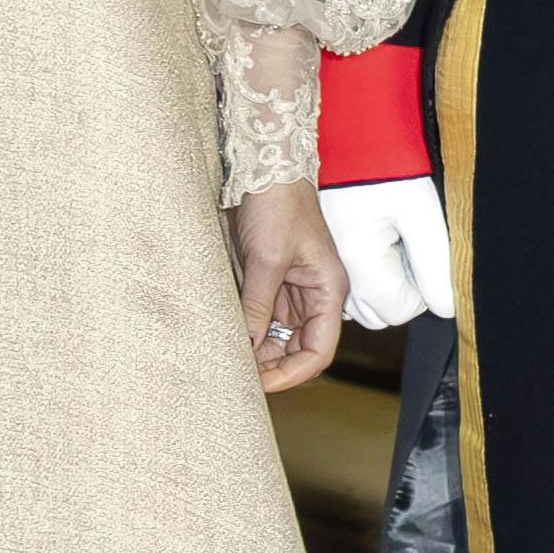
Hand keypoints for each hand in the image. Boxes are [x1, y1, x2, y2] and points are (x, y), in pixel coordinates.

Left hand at [229, 178, 345, 393]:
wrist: (264, 168)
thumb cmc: (278, 206)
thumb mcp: (266, 260)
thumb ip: (256, 306)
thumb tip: (245, 347)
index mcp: (328, 292)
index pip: (318, 351)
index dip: (292, 373)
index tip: (261, 384)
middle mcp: (313, 296)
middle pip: (296, 348)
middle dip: (270, 365)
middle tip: (235, 375)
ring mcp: (290, 289)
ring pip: (275, 336)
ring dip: (254, 350)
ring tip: (226, 359)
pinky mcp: (267, 281)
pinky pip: (259, 317)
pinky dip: (244, 330)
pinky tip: (225, 338)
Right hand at [322, 174, 454, 327]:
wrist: (351, 133)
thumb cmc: (386, 165)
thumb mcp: (422, 211)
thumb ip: (436, 263)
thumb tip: (447, 307)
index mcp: (358, 259)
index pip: (400, 310)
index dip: (422, 289)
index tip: (421, 251)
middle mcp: (335, 269)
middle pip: (380, 313)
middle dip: (403, 290)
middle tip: (408, 245)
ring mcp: (327, 264)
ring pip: (365, 304)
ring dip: (385, 284)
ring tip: (393, 240)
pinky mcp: (326, 256)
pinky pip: (352, 286)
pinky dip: (369, 275)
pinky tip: (377, 240)